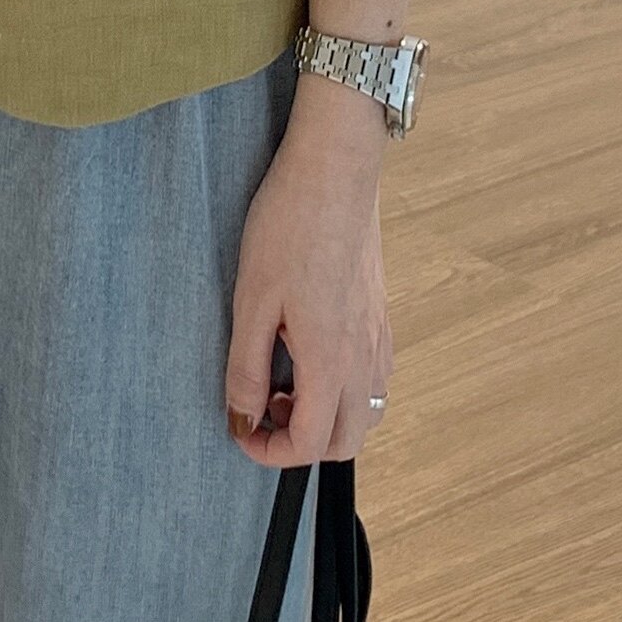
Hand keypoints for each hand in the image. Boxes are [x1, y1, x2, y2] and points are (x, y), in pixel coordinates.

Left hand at [224, 78, 391, 464]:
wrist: (334, 170)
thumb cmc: (289, 227)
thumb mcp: (252, 301)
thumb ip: (247, 368)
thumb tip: (244, 417)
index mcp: (331, 361)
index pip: (311, 443)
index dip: (270, 452)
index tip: (241, 430)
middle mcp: (365, 357)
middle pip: (347, 442)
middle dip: (302, 443)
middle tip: (263, 407)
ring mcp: (379, 337)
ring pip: (366, 412)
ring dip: (326, 417)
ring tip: (285, 380)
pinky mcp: (381, 316)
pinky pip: (373, 379)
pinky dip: (343, 390)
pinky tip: (309, 353)